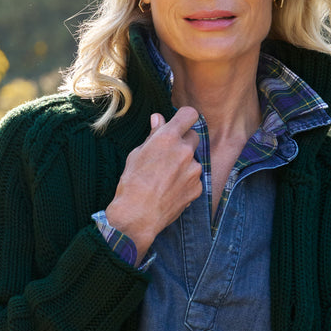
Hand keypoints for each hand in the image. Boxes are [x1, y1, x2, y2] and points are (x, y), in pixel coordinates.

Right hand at [105, 108, 201, 259]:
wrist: (137, 215)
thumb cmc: (132, 183)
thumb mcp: (137, 154)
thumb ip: (153, 135)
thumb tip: (158, 118)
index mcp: (168, 138)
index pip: (189, 114)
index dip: (185, 118)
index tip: (180, 123)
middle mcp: (185, 151)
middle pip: (194, 137)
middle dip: (184, 142)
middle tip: (169, 155)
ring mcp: (194, 170)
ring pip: (193, 160)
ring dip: (184, 164)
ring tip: (166, 179)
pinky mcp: (198, 187)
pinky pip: (194, 178)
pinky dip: (186, 182)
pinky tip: (171, 190)